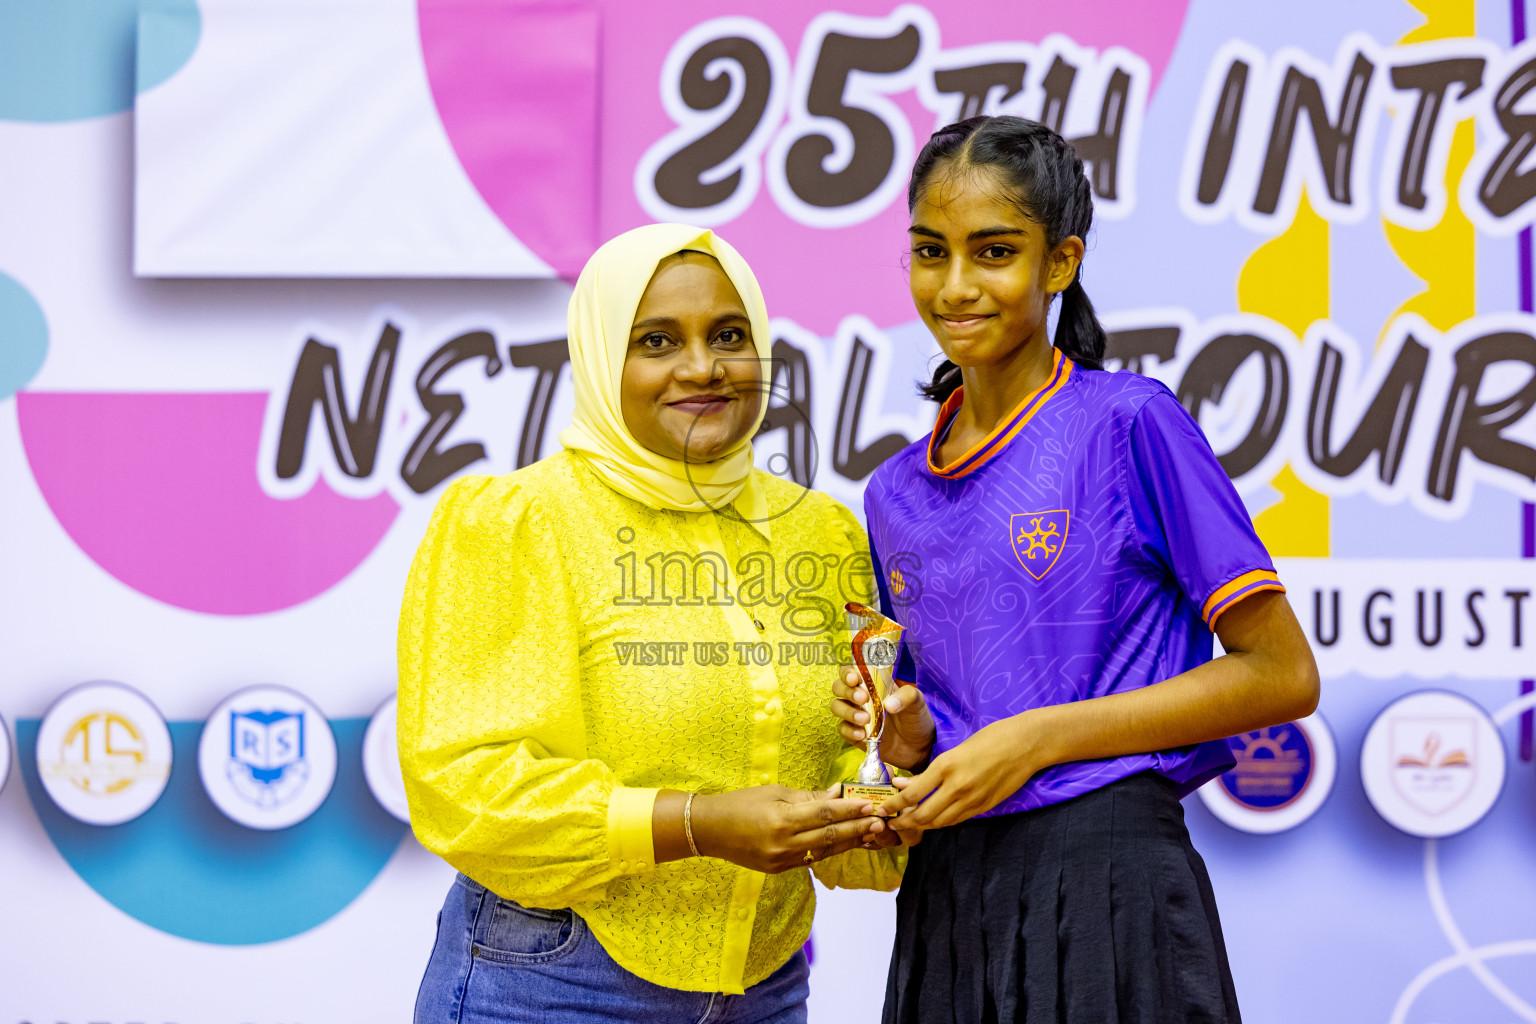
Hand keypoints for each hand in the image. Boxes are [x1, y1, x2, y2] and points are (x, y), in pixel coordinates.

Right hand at [689, 786, 887, 873]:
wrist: (711, 830)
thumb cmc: (742, 803)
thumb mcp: (774, 793)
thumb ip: (808, 797)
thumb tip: (837, 794)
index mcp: (781, 820)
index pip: (824, 814)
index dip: (849, 809)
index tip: (870, 804)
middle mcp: (783, 844)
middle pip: (829, 836)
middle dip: (857, 828)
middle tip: (879, 821)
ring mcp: (781, 860)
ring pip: (824, 852)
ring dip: (849, 842)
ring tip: (870, 833)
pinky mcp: (779, 870)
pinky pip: (811, 859)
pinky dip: (830, 850)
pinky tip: (846, 843)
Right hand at [830, 665, 934, 769]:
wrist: (919, 748)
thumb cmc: (916, 718)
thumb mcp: (917, 702)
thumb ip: (906, 696)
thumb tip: (889, 704)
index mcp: (873, 684)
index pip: (852, 671)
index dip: (848, 673)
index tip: (855, 679)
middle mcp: (860, 698)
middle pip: (839, 687)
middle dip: (847, 691)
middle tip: (863, 699)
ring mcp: (856, 716)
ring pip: (837, 707)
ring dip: (848, 711)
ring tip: (866, 720)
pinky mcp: (855, 734)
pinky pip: (843, 730)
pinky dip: (850, 731)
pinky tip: (863, 735)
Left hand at [877, 712, 1048, 829]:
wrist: (1026, 744)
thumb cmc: (990, 738)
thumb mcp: (954, 750)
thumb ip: (929, 773)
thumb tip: (903, 785)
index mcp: (946, 766)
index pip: (911, 795)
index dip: (893, 806)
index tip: (882, 809)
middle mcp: (957, 787)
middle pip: (923, 815)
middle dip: (904, 822)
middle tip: (891, 823)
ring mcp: (972, 800)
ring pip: (939, 822)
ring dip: (921, 826)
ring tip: (908, 825)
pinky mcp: (985, 807)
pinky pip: (957, 820)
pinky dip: (941, 822)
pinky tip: (933, 820)